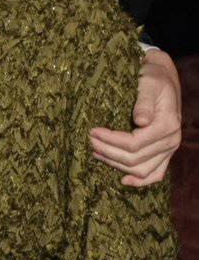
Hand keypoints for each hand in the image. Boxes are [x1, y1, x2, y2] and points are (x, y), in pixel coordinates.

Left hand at [89, 48, 180, 185]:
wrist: (163, 79)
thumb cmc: (153, 78)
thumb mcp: (149, 82)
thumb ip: (144, 101)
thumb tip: (141, 121)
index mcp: (167, 124)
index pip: (135, 143)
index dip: (111, 141)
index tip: (92, 131)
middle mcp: (171, 141)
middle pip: (135, 158)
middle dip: (108, 152)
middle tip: (89, 141)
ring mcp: (169, 150)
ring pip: (141, 170)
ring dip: (116, 165)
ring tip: (96, 153)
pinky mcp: (165, 154)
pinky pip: (155, 174)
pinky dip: (140, 181)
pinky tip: (123, 180)